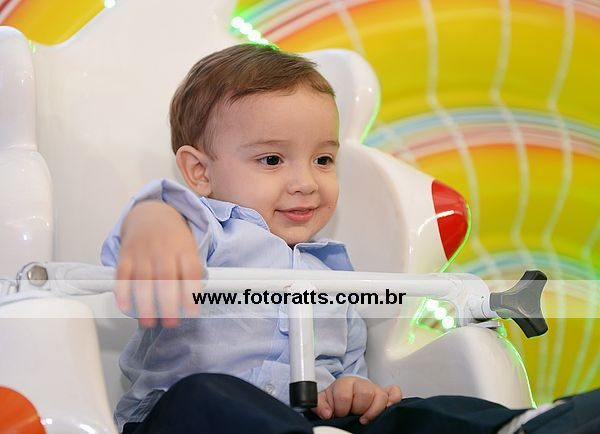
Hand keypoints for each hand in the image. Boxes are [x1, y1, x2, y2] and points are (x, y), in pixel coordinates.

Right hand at [116, 201, 203, 327]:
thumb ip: (191, 272)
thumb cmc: (173, 237)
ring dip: (145, 304)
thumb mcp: (189, 248)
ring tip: (149, 322)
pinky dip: (123, 293)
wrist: (151, 214)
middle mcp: (163, 249)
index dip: (191, 293)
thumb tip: (194, 302)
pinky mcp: (125, 255)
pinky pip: (122, 275)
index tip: (192, 312)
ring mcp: (143, 251)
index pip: (190, 271)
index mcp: (184, 247)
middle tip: (170, 323)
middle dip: (168, 303)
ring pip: (143, 280)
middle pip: (165, 278)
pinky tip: (127, 308)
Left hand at [312, 377, 401, 424]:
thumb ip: (320, 405)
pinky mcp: (386, 395)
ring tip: (365, 418)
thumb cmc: (335, 400)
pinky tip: (386, 410)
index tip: (340, 414)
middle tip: (353, 415)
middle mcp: (362, 384)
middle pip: (365, 394)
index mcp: (346, 383)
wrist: (344, 398)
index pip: (345, 395)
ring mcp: (375, 389)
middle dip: (358, 409)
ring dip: (374, 410)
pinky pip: (395, 393)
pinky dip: (394, 401)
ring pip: (381, 396)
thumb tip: (327, 413)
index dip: (341, 409)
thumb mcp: (324, 401)